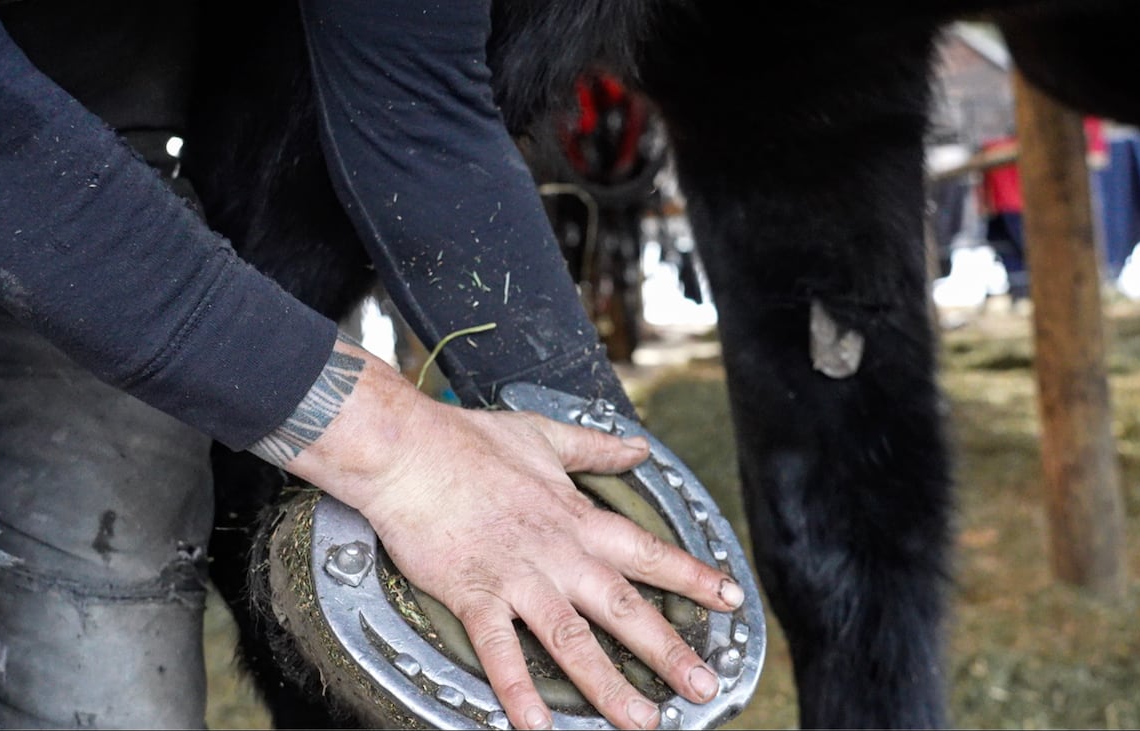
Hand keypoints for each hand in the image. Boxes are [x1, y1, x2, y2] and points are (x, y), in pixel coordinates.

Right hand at [270, 336, 743, 729]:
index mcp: (576, 518)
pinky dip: (517, 688)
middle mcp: (557, 553)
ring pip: (573, 638)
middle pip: (624, 606)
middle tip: (703, 685)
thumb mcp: (545, 436)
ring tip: (640, 721)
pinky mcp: (475, 593)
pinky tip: (535, 724)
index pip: (647, 551)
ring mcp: (518, 576)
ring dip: (608, 684)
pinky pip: (500, 649)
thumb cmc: (469, 443)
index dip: (693, 575)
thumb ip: (595, 448)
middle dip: (667, 649)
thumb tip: (636, 446)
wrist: (409, 451)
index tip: (730, 599)